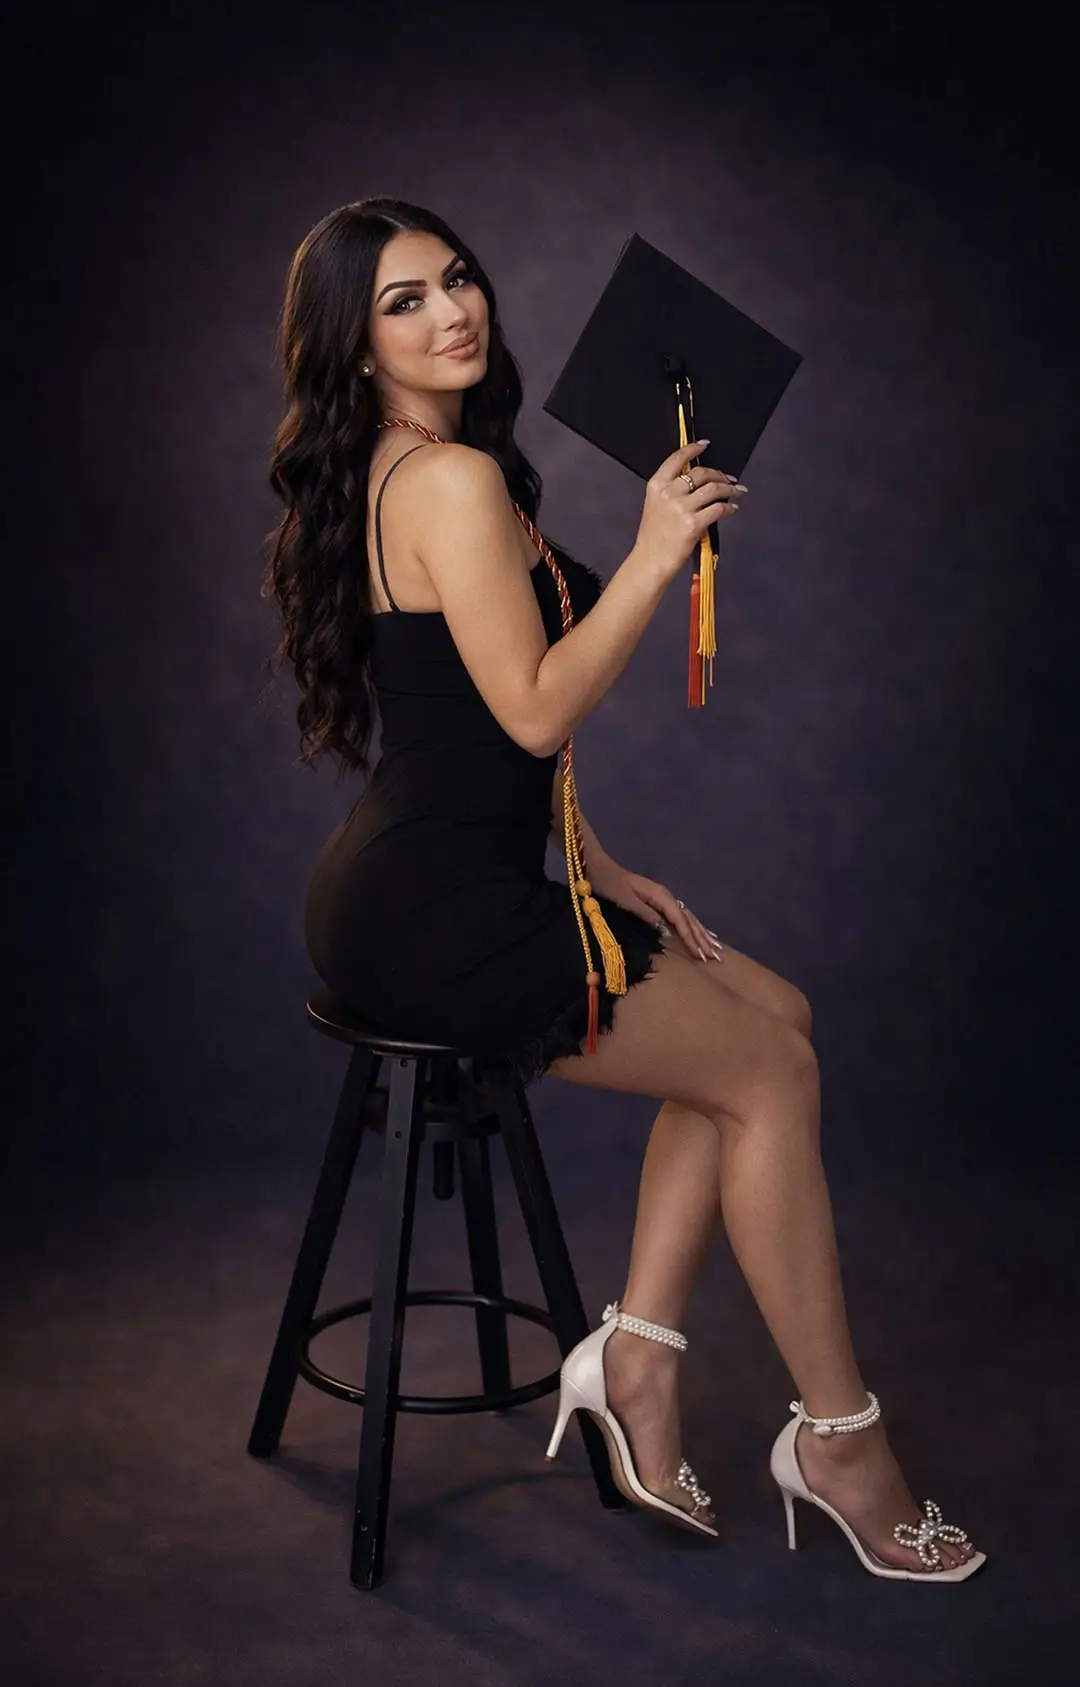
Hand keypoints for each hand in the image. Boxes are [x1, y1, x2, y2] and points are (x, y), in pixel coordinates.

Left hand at [587, 859, 723, 964]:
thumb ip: (646, 914)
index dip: (689, 937)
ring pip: (687, 917)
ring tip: (715, 946)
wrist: (600, 868)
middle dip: (701, 938)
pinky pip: (680, 915)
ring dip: (701, 933)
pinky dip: (692, 925)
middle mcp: (665, 896)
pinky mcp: (658, 901)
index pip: (679, 920)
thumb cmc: (610, 884)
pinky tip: (700, 931)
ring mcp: (663, 897)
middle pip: (688, 919)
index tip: (699, 954)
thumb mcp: (625, 900)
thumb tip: (666, 930)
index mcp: (659, 895)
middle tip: (714, 956)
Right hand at [633, 439, 745, 582]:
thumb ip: (671, 490)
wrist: (651, 561)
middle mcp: (669, 493)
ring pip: (713, 488)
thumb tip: (697, 480)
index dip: (693, 449)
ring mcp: (682, 508)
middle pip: (701, 473)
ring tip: (736, 490)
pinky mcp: (694, 523)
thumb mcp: (654, 505)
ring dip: (729, 488)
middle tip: (728, 477)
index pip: (677, 459)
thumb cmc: (653, 537)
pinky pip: (718, 509)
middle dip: (719, 473)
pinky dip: (728, 507)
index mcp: (657, 486)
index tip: (704, 445)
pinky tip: (731, 508)